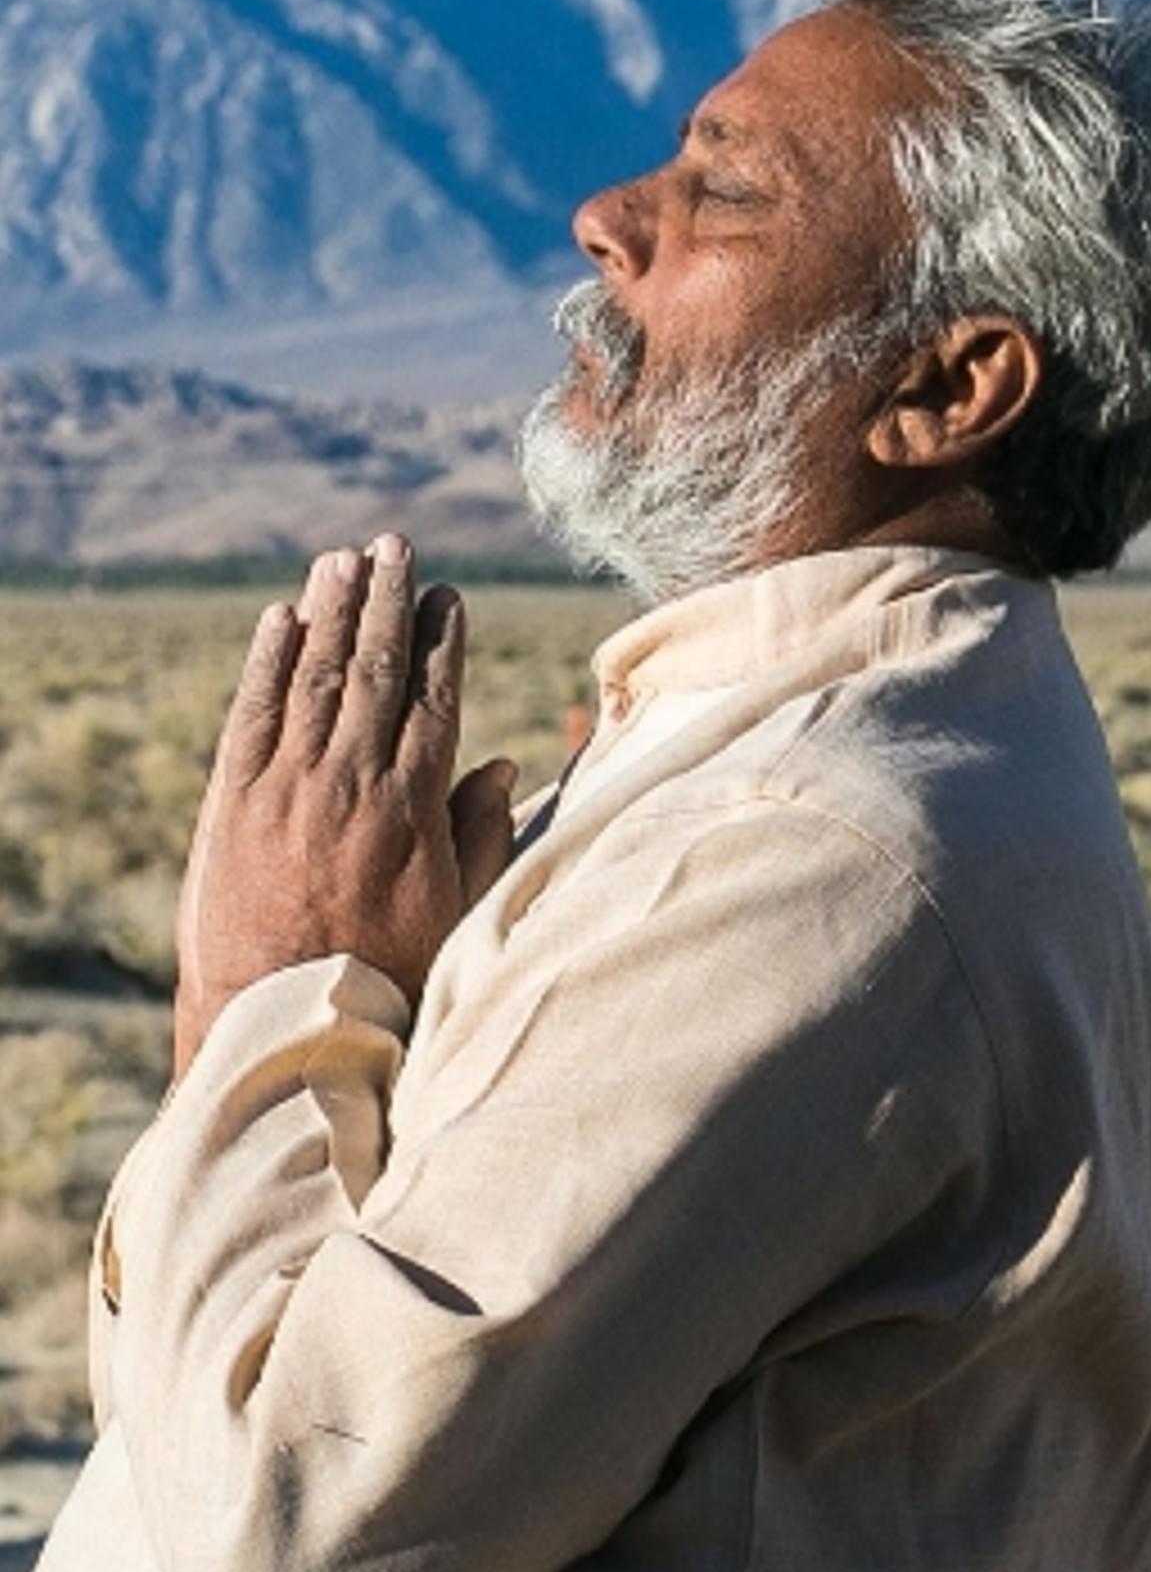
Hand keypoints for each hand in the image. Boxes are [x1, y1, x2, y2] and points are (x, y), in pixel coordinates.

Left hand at [173, 535, 513, 1074]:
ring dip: (328, 611)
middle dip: (384, 599)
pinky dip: (266, 660)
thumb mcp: (457, 914)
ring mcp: (285, 788)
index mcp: (411, 808)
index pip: (432, 698)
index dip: (440, 638)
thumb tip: (498, 765)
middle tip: (392, 545)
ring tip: (342, 559)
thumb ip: (480, 834)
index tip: (445, 594)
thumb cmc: (385, 979)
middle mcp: (348, 783)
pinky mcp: (231, 803)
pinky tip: (279, 619)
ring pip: (312, 675)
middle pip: (373, 668)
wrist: (280, 1026)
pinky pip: (251, 712)